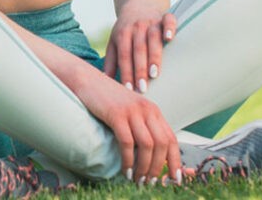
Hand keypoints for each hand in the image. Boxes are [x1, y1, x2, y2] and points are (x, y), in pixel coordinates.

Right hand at [72, 68, 180, 183]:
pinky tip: (125, 170)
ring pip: (148, 146)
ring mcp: (132, 111)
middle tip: (150, 182)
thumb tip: (149, 156)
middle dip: (158, 168)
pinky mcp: (116, 114)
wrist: (86, 79)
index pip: (171, 139)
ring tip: (138, 180)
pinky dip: (128, 160)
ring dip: (144, 167)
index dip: (175, 161)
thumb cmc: (106, 99)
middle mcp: (147, 109)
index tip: (175, 179)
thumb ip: (141, 127)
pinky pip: (127, 143)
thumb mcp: (130, 111)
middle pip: (162, 144)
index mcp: (153, 110)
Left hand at [102, 1, 176, 92]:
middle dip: (139, 70)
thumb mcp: (114, 42)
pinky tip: (170, 38)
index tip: (129, 89)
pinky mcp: (164, 16)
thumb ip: (111, 61)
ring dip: (154, 56)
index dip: (126, 72)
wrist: (138, 4)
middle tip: (143, 88)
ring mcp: (150, 21)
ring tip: (154, 74)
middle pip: (138, 50)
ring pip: (152, 38)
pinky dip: (169, 27)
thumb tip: (105, 81)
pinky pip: (168, 20)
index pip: (124, 56)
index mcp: (122, 34)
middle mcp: (136, 28)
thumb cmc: (126, 29)